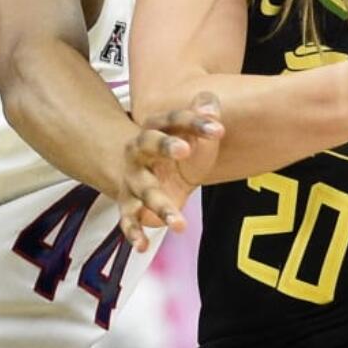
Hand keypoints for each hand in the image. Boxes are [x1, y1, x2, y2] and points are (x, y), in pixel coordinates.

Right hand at [118, 92, 223, 252]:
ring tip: (179, 223)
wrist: (137, 167)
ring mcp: (132, 178)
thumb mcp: (191, 132)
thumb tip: (211, 102)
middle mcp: (139, 149)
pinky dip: (133, 233)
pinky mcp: (128, 204)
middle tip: (185, 150)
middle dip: (165, 145)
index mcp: (155, 126)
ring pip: (143, 189)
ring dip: (159, 205)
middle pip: (149, 143)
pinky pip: (127, 219)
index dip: (195, 122)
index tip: (219, 129)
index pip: (174, 119)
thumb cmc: (176, 148)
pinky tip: (143, 246)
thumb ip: (203, 116)